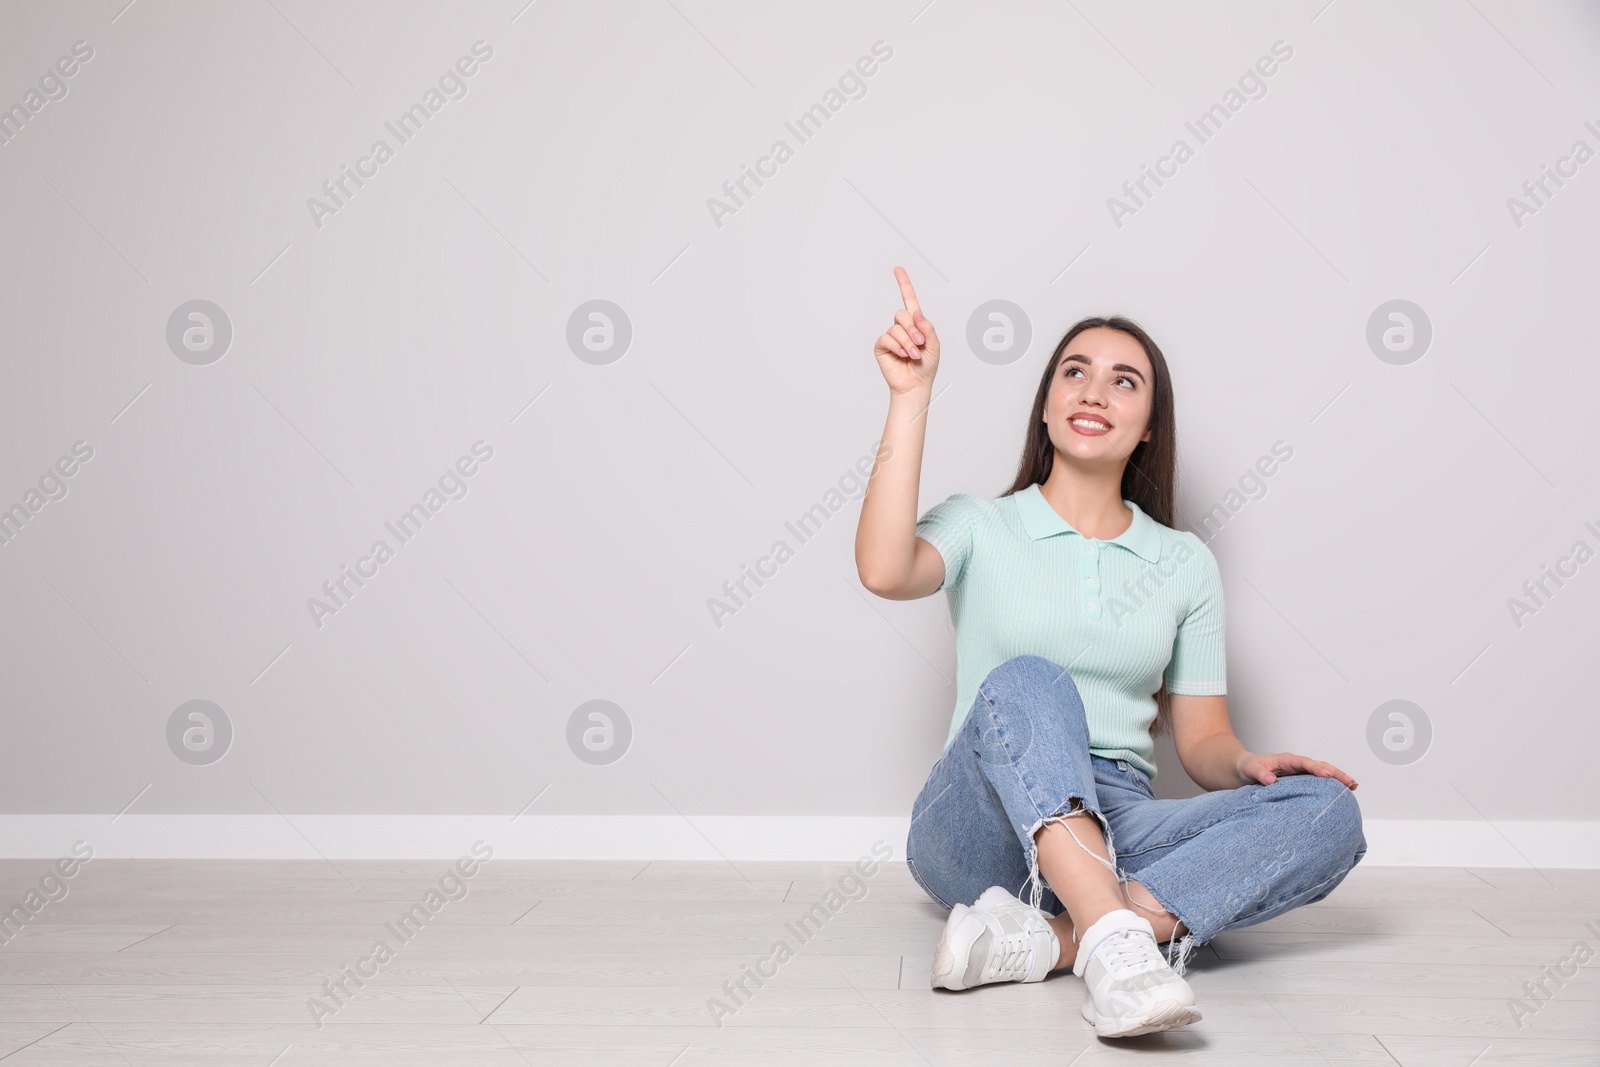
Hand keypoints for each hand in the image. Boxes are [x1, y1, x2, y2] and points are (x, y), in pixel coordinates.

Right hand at [873, 266, 939, 395]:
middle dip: (913, 329)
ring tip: (913, 355)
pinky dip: (897, 346)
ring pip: (896, 328)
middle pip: (902, 314)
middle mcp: (902, 327)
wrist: (915, 385)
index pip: (909, 300)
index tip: (898, 269)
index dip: (904, 284)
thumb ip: (928, 328)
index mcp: (916, 324)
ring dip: (907, 342)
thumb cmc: (926, 366)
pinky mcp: (882, 346)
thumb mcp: (934, 345)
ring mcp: (891, 336)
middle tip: (920, 343)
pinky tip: (903, 355)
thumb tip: (917, 313)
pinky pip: (887, 338)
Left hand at [1236, 751, 1357, 789]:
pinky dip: (1330, 785)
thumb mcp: (1251, 769)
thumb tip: (1270, 781)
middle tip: (1351, 782)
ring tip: (1353, 786)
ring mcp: (1301, 772)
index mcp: (1287, 760)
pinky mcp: (1301, 780)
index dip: (1316, 768)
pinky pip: (1318, 782)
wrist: (1245, 770)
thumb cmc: (1249, 768)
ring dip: (1338, 778)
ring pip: (1323, 773)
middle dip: (1336, 773)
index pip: (1305, 763)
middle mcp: (1297, 765)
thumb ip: (1260, 774)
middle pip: (1320, 766)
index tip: (1327, 775)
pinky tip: (1341, 793)